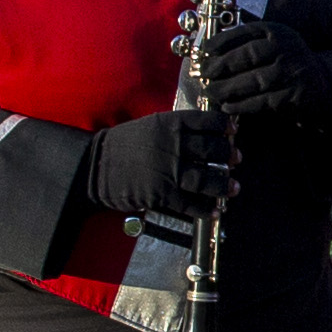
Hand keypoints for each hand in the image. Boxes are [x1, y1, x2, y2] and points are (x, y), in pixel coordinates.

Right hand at [87, 106, 238, 219]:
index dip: (224, 126)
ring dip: (224, 184)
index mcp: (169, 124)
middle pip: (212, 148)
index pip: (206, 121)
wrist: (95, 167)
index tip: (232, 131)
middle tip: (236, 158)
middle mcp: (172, 144)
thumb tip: (201, 136)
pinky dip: (206, 209)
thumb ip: (174, 130)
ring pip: (207, 178)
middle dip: (228, 154)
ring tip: (234, 187)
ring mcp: (169, 170)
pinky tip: (215, 210)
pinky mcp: (162, 194)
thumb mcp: (148, 126)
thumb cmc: (121, 146)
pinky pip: (191, 203)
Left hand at [201, 13, 309, 119]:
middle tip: (204, 74)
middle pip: (248, 56)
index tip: (205, 50)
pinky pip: (262, 102)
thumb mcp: (275, 41)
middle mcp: (287, 49)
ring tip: (211, 92)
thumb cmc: (288, 62)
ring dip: (228, 88)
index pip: (246, 32)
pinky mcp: (294, 95)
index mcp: (278, 32)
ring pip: (253, 81)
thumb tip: (216, 35)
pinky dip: (242, 105)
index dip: (222, 40)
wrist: (322, 85)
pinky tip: (227, 106)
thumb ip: (250, 35)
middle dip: (221, 66)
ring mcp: (292, 72)